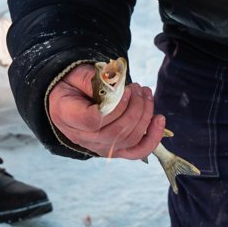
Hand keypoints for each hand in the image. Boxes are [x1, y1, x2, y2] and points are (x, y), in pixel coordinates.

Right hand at [48, 64, 165, 158]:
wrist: (70, 100)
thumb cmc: (74, 85)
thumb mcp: (76, 74)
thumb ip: (92, 79)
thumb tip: (116, 86)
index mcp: (68, 117)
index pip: (95, 120)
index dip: (117, 106)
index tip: (127, 90)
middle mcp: (84, 138)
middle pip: (117, 132)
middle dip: (136, 107)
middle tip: (139, 88)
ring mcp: (100, 147)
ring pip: (130, 139)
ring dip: (145, 115)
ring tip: (145, 94)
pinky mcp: (115, 150)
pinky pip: (137, 151)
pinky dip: (152, 138)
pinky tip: (159, 120)